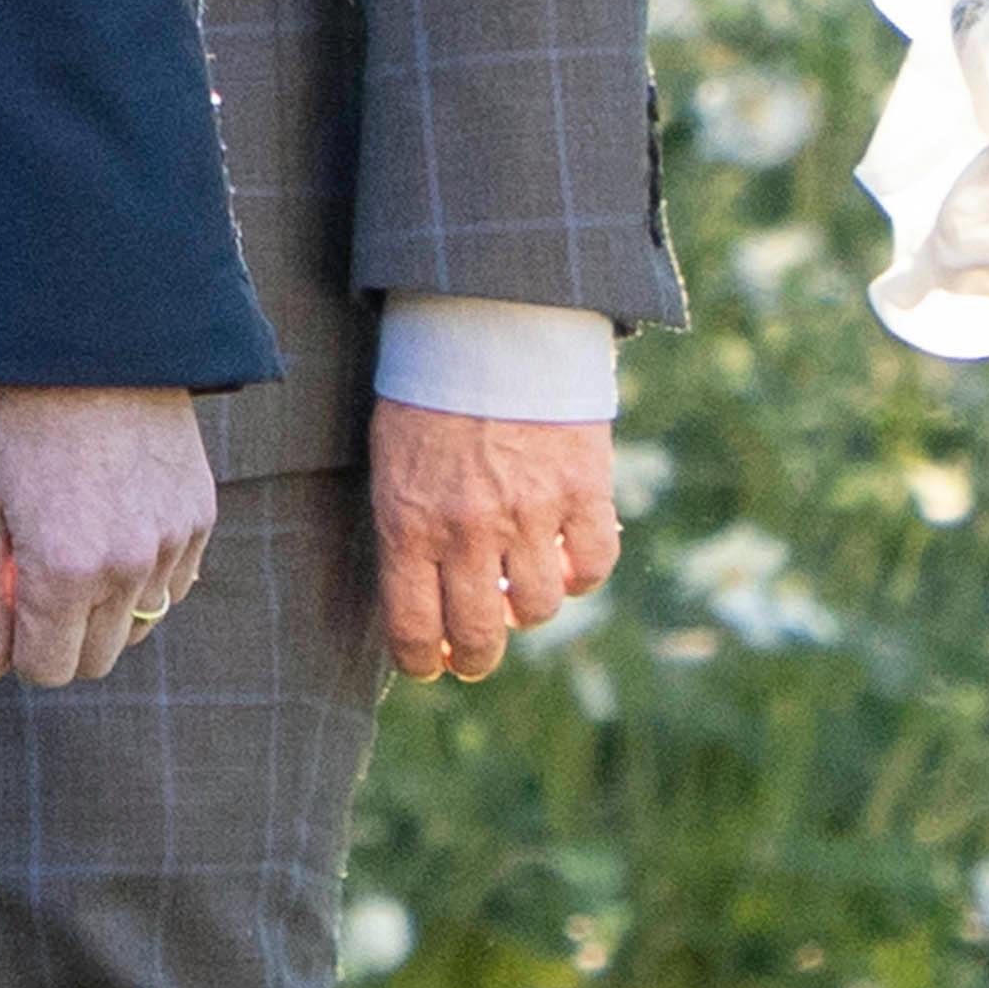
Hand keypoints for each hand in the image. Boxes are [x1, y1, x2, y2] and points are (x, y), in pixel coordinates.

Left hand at [0, 387, 217, 689]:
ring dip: (106, 605)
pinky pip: (173, 584)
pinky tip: (119, 522)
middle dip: (63, 637)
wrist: (94, 347)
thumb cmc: (20, 429)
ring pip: (138, 623)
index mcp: (62, 572)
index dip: (20, 651)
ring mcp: (171, 545)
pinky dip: (144, 574)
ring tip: (81, 541)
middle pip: (97, 658)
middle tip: (40, 579)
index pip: (48, 668)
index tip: (10, 614)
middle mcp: (126, 568)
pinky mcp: (199, 520)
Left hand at [373, 406, 621, 685]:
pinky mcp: (583, 488)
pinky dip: (582, 571)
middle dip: (475, 657)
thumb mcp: (395, 464)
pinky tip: (568, 556)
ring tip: (523, 589)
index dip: (424, 662)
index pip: (414, 630)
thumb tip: (430, 599)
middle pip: (479, 635)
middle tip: (477, 653)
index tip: (431, 665)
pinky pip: (593, 564)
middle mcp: (468, 531)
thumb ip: (408, 531)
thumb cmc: (430, 393)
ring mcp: (530, 512)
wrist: (490, 322)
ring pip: (539, 607)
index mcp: (409, 524)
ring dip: (529, 609)